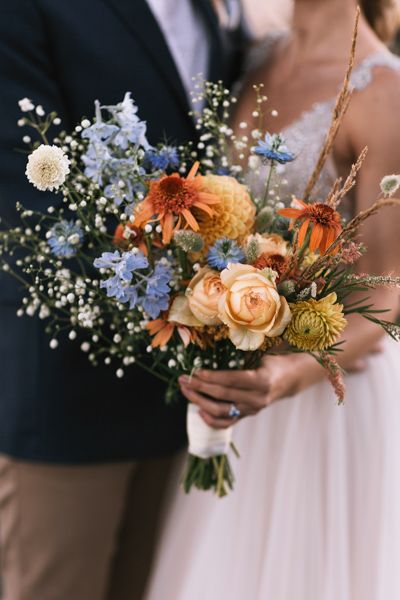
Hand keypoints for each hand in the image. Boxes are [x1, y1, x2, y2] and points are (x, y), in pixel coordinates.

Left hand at [179, 353, 324, 428]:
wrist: (289, 380)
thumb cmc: (273, 362)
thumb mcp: (262, 355)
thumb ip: (242, 355)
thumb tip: (215, 346)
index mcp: (261, 381)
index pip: (231, 380)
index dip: (211, 377)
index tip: (195, 371)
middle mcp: (257, 398)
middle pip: (222, 395)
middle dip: (200, 387)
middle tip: (183, 379)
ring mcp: (251, 410)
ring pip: (221, 411)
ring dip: (200, 402)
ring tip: (186, 391)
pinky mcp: (247, 416)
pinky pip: (226, 423)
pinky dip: (211, 419)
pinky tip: (199, 410)